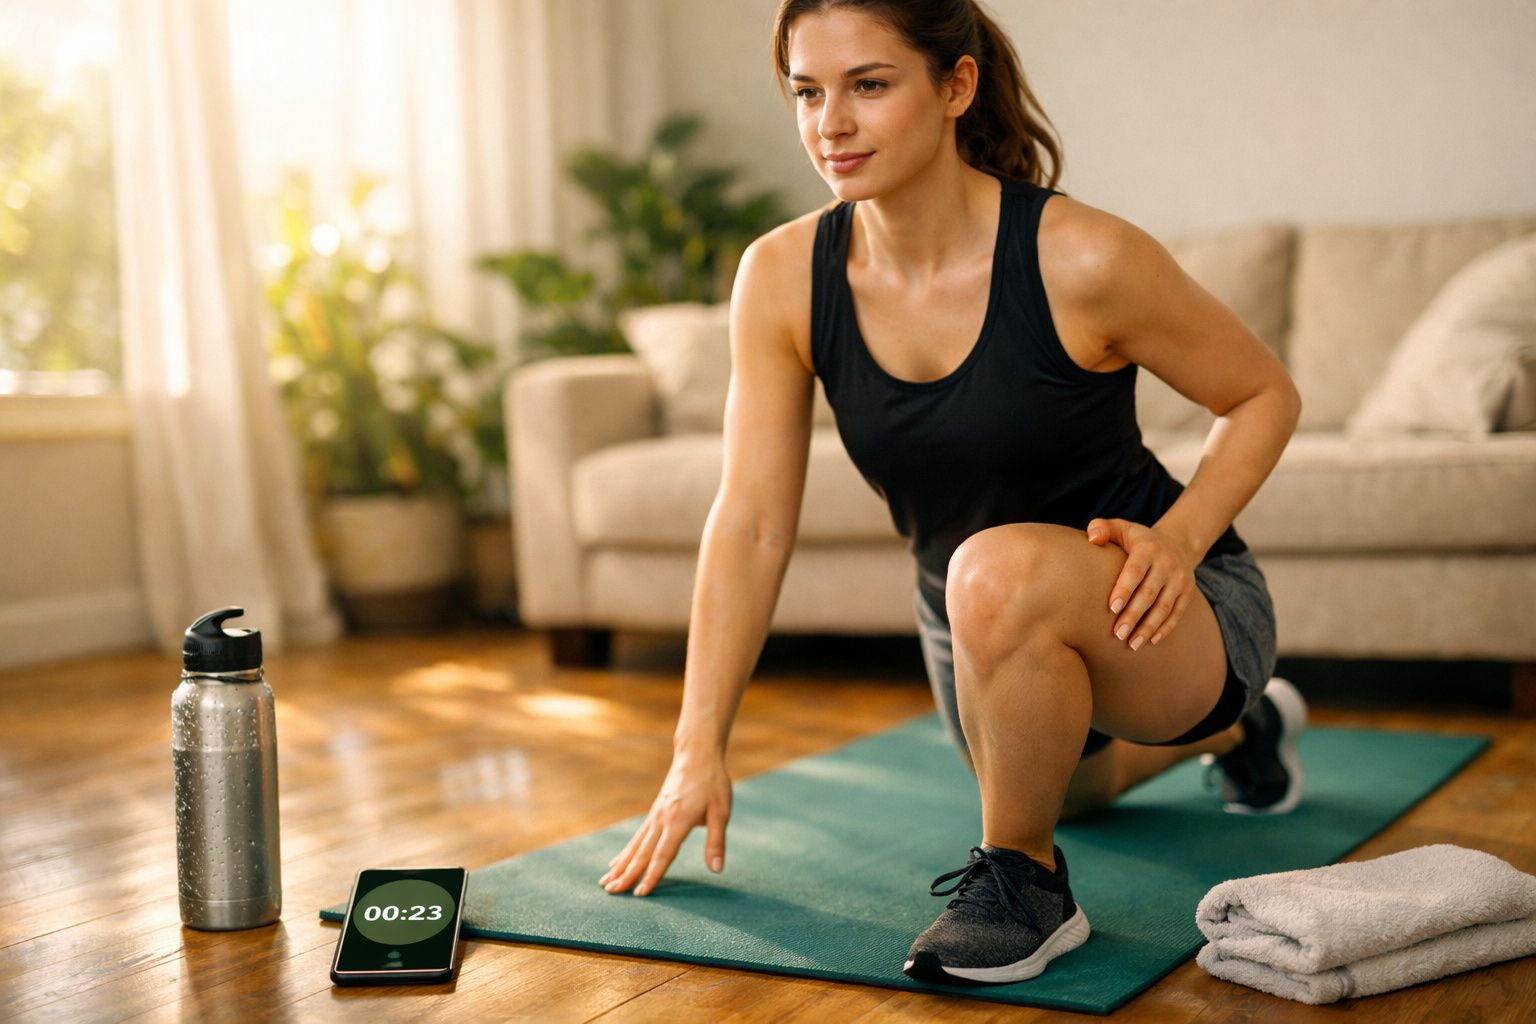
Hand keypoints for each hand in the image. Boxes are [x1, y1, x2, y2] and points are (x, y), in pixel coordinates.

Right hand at [599, 751, 731, 896]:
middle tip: (611, 893)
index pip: (662, 855)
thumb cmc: (712, 783)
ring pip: (635, 846)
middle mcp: (661, 820)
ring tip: (606, 882)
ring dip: (621, 866)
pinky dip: (626, 852)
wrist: (696, 756)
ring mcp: (655, 816)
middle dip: (627, 875)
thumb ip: (716, 842)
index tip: (639, 894)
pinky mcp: (654, 813)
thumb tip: (716, 870)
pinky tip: (616, 862)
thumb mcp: (721, 811)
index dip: (652, 876)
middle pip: (642, 853)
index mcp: (678, 821)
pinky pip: (637, 837)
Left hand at [1085, 518, 1198, 651]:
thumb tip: (1091, 538)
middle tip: (1117, 634)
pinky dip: (1165, 628)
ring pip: (1164, 607)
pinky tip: (1150, 641)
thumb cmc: (1138, 539)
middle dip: (1134, 615)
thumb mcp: (1122, 527)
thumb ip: (1102, 528)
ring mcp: (1179, 579)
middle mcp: (1167, 564)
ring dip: (1148, 627)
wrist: (1178, 542)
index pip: (1135, 571)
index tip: (1112, 608)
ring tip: (1132, 644)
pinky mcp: (1187, 592)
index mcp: (1147, 549)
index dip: (1124, 589)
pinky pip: (1177, 613)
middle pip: (1149, 593)